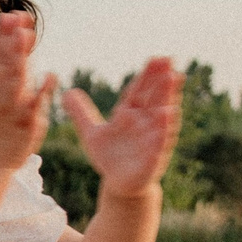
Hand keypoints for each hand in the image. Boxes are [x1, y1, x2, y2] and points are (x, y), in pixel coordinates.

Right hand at [0, 9, 55, 171]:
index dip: (4, 36)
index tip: (9, 16)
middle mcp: (0, 96)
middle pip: (7, 63)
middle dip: (11, 42)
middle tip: (18, 20)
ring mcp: (13, 109)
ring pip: (18, 79)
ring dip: (21, 57)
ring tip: (27, 36)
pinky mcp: (27, 124)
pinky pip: (36, 105)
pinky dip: (43, 91)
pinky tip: (51, 75)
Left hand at [64, 56, 183, 196]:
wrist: (118, 184)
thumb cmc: (110, 156)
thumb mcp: (91, 133)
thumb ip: (81, 113)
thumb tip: (67, 91)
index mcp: (130, 115)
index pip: (138, 91)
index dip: (147, 75)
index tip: (156, 58)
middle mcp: (144, 123)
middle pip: (154, 97)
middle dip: (162, 80)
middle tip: (170, 60)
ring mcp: (152, 139)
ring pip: (162, 116)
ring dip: (169, 98)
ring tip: (174, 79)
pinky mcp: (153, 157)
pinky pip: (160, 142)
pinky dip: (164, 130)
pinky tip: (169, 115)